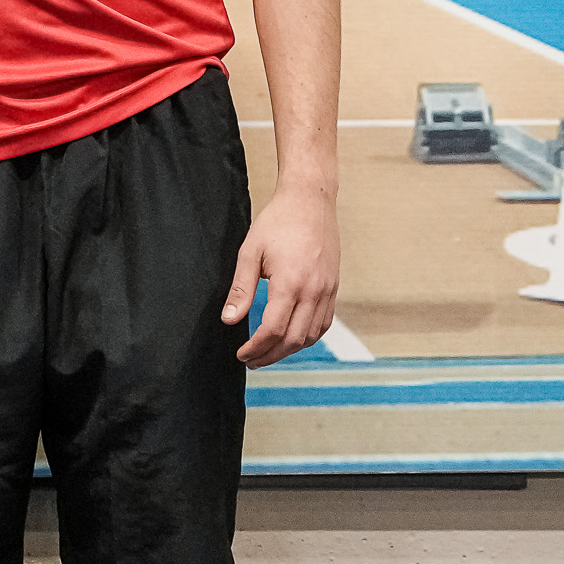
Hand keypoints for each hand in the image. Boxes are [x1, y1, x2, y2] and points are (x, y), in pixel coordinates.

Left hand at [224, 181, 338, 366]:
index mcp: (291, 283)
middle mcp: (314, 292)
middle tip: (251, 361)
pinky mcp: (334, 289)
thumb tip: (229, 319)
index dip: (256, 347)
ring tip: (268, 353)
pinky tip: (291, 338)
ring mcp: (328, 291)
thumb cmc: (278, 222)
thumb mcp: (250, 251)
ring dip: (289, 350)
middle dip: (270, 355)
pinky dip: (307, 337)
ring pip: (311, 336)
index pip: (273, 329)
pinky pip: (323, 324)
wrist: (310, 202)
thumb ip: (241, 288)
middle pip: (293, 339)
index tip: (242, 354)